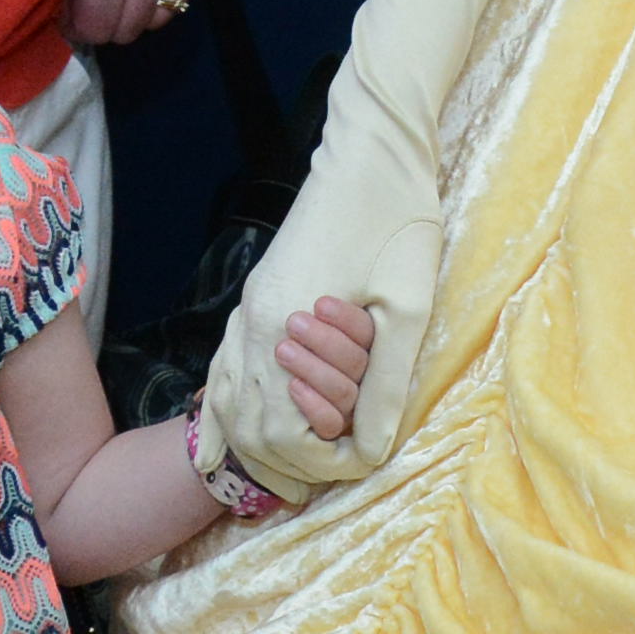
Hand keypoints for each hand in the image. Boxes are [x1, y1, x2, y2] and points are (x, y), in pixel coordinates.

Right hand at [202, 201, 419, 498]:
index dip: (323, 461)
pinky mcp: (256, 293)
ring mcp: (249, 306)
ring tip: (287, 470)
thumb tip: (370, 448)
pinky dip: (235, 405)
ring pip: (226, 399)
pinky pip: (226, 367)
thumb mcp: (408, 307)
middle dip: (284, 462)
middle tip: (319, 481)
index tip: (359, 463)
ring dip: (253, 441)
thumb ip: (384, 382)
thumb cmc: (397, 221)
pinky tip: (251, 422)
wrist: (370, 151)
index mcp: (285, 327)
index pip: (286, 432)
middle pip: (247, 426)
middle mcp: (254, 321)